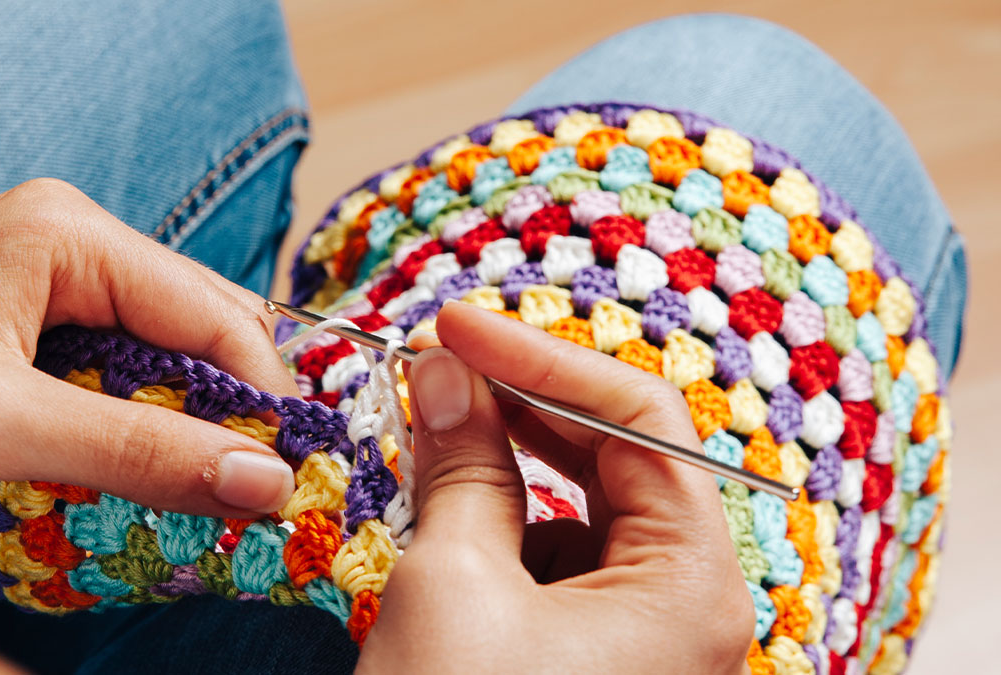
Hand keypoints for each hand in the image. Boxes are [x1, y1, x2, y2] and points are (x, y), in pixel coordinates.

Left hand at [0, 179, 297, 517]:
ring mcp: (47, 287)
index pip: (210, 309)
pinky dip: (139, 426)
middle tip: (263, 489)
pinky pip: (116, 377)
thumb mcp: (2, 422)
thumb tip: (266, 482)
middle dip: (228, 407)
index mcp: (68, 232)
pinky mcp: (26, 333)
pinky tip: (148, 471)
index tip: (292, 474)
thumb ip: (141, 450)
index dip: (260, 392)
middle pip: (194, 328)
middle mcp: (68, 244)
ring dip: (185, 423)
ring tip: (214, 490)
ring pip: (160, 358)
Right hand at [360, 301, 753, 671]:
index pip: (641, 421)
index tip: (454, 329)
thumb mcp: (453, 582)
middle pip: (618, 460)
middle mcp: (689, 611)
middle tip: (435, 365)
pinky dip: (502, 531)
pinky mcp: (599, 659)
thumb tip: (443, 374)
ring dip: (505, 468)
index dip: (540, 359)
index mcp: (691, 589)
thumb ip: (462, 463)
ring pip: (583, 511)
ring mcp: (647, 639)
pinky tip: (448, 525)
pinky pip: (560, 564)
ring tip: (431, 437)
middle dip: (521, 406)